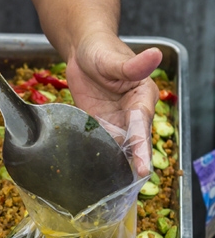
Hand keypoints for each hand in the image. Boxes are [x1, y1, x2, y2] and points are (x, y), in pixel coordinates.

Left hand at [65, 33, 162, 174]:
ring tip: (113, 187)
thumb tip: (156, 54)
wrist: (82, 52)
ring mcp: (115, 121)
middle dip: (133, 163)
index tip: (144, 168)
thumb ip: (132, 65)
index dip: (142, 147)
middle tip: (130, 187)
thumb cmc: (103, 50)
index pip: (142, 125)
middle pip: (134, 142)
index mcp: (142, 98)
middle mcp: (132, 113)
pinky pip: (100, 142)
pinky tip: (95, 173)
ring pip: (118, 146)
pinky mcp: (98, 125)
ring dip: (116, 163)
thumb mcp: (114, 59)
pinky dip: (98, 155)